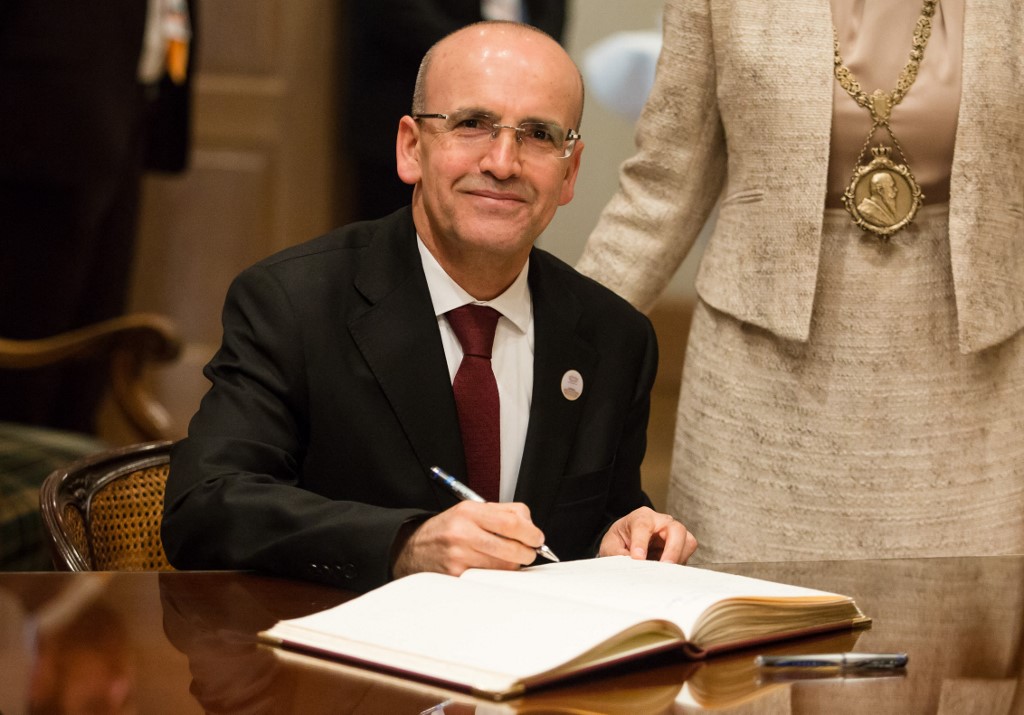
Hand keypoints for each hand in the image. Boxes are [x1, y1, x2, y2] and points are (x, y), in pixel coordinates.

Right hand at [392, 501, 544, 578]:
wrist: (413, 549)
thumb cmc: (447, 530)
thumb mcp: (471, 510)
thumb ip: (504, 513)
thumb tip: (531, 528)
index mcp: (469, 512)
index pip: (512, 522)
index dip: (531, 532)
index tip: (537, 538)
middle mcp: (462, 533)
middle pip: (513, 548)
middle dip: (527, 552)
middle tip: (528, 551)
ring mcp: (458, 557)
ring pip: (505, 567)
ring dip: (512, 565)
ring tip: (504, 558)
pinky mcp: (457, 577)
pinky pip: (491, 579)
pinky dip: (497, 575)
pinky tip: (491, 568)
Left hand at [599, 507, 697, 563]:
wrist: (627, 540)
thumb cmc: (620, 539)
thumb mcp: (611, 545)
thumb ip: (617, 553)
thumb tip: (631, 564)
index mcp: (641, 517)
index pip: (643, 526)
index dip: (641, 542)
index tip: (637, 558)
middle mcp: (661, 522)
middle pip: (676, 529)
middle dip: (672, 549)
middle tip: (664, 567)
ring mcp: (673, 533)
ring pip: (687, 541)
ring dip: (678, 558)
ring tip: (664, 572)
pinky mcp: (680, 547)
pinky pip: (686, 555)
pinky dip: (679, 565)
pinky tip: (666, 572)